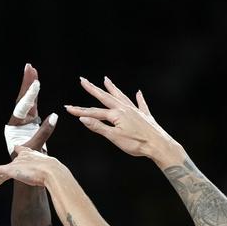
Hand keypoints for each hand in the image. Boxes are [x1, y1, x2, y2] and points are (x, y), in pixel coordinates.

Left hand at [0, 147, 66, 188]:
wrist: (52, 172)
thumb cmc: (56, 172)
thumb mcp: (56, 169)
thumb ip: (58, 171)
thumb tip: (67, 143)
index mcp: (33, 154)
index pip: (24, 150)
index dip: (21, 151)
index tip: (19, 150)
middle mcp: (23, 156)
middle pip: (14, 163)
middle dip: (10, 170)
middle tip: (4, 174)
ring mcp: (16, 163)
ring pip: (3, 170)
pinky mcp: (11, 170)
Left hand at [6, 63, 56, 155]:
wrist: (24, 170)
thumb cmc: (27, 162)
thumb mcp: (35, 147)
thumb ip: (44, 132)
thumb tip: (55, 116)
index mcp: (15, 126)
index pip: (23, 107)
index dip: (30, 95)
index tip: (36, 84)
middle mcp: (18, 120)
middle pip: (22, 98)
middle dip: (26, 83)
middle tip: (29, 67)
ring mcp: (24, 120)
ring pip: (27, 99)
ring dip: (30, 85)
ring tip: (31, 69)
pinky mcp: (30, 121)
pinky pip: (32, 104)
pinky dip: (34, 94)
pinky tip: (35, 83)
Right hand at [66, 77, 184, 165]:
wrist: (159, 145)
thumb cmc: (137, 144)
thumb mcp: (114, 137)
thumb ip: (98, 127)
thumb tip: (83, 118)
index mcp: (116, 114)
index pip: (93, 112)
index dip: (79, 111)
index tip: (67, 108)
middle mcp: (125, 109)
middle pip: (106, 97)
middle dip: (93, 89)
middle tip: (83, 80)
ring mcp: (136, 111)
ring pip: (121, 96)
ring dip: (113, 88)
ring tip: (106, 79)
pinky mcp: (145, 116)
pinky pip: (141, 104)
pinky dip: (139, 98)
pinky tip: (138, 93)